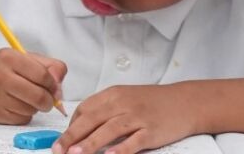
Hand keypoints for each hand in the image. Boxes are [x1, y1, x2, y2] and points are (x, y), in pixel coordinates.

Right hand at [0, 49, 66, 123]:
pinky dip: (24, 114)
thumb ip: (49, 66)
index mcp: (8, 57)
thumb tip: (60, 88)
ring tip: (25, 98)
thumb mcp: (23, 58)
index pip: (43, 75)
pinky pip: (21, 119)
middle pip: (39, 96)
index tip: (52, 87)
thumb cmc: (1, 68)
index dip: (53, 84)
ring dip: (34, 107)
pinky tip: (15, 105)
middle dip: (48, 101)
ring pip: (31, 109)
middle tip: (45, 98)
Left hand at [52, 84, 195, 153]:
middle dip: (72, 136)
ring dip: (90, 144)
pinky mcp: (152, 131)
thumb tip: (81, 124)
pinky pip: (133, 142)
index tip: (62, 139)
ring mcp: (137, 117)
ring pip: (109, 130)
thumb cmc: (152, 102)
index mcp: (112, 94)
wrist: (185, 102)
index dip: (72, 126)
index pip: (85, 109)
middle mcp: (122, 104)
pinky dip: (121, 150)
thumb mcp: (125, 97)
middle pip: (92, 120)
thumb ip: (105, 109)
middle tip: (58, 149)